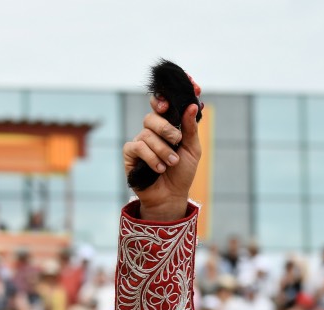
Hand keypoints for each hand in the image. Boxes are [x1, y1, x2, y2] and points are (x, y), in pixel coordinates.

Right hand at [122, 76, 202, 220]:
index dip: (161, 101)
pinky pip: (138, 147)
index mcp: (167, 127)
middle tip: (176, 141)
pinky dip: (151, 158)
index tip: (166, 105)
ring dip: (163, 150)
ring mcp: (140, 142)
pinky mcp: (130, 154)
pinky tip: (159, 168)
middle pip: (151, 118)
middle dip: (166, 129)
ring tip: (171, 163)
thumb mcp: (192, 149)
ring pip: (147, 135)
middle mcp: (152, 132)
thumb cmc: (182, 172)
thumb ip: (190, 128)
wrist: (172, 195)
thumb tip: (193, 105)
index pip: (160, 106)